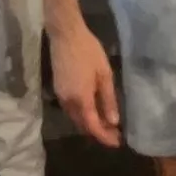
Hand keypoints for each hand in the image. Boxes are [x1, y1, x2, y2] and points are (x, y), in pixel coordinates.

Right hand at [49, 23, 120, 147]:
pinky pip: (70, 110)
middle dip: (98, 132)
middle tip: (114, 133)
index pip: (93, 126)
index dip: (105, 137)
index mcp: (81, 99)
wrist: (65, 34)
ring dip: (89, 124)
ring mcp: (60, 96)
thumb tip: (113, 122)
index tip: (117, 142)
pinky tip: (92, 110)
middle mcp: (68, 102)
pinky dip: (82, 115)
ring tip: (106, 123)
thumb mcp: (104, 74)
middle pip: (82, 125)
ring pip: (75, 118)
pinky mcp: (57, 89)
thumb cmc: (88, 51)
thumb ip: (108, 99)